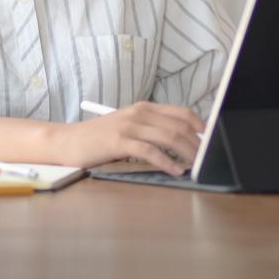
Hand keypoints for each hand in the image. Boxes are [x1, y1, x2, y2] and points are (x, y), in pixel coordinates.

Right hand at [51, 102, 204, 175]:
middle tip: (207, 158)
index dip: (200, 126)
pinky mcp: (119, 141)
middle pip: (179, 126)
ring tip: (196, 165)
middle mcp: (139, 113)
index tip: (210, 140)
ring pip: (169, 137)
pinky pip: (150, 151)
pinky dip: (167, 162)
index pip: (181, 112)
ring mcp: (129, 126)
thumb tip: (182, 142)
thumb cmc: (99, 138)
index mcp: (144, 108)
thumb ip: (151, 130)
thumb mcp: (128, 127)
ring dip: (187, 153)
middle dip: (197, 143)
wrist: (68, 141)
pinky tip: (175, 170)